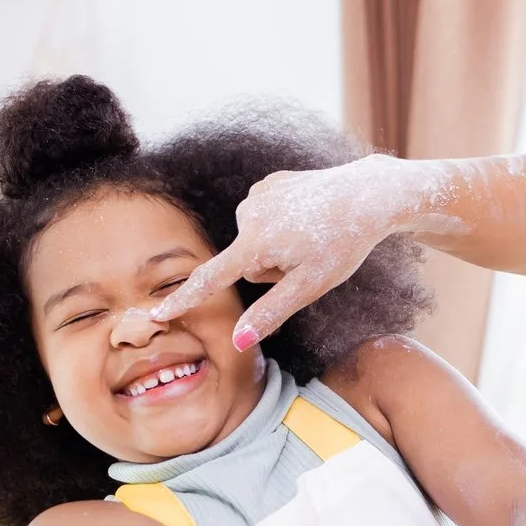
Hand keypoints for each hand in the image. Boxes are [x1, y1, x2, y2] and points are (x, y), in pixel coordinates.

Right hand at [151, 155, 424, 346]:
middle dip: (272, 267)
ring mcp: (257, 195)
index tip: (156, 313)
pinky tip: (308, 215)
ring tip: (312, 233)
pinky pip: (264, 217)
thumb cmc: (343, 244)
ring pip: (256, 240)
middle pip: (246, 262)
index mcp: (256, 243)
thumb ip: (271, 312)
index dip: (185, 299)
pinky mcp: (267, 183)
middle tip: (309, 256)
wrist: (368, 194)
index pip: (212, 278)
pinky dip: (283, 221)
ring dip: (279, 244)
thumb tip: (238, 341)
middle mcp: (247, 214)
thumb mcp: (311, 285)